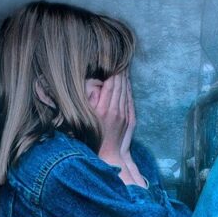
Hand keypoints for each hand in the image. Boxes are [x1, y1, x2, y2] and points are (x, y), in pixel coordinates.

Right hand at [87, 72, 146, 187]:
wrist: (108, 155)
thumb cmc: (92, 137)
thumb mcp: (87, 119)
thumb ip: (90, 102)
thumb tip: (94, 86)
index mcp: (104, 109)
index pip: (110, 86)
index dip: (112, 73)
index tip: (112, 64)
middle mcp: (115, 111)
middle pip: (119, 87)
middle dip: (120, 73)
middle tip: (120, 61)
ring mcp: (124, 115)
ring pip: (126, 92)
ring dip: (125, 80)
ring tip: (124, 68)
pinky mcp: (129, 119)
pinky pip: (130, 100)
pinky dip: (129, 90)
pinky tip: (127, 83)